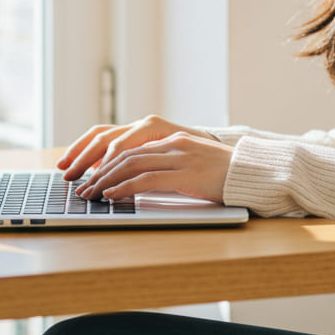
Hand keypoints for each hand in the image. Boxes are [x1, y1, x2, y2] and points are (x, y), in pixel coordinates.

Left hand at [58, 116, 232, 203]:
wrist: (253, 173)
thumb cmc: (223, 174)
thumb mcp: (192, 164)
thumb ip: (168, 166)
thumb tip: (139, 179)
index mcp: (172, 139)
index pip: (129, 144)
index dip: (103, 159)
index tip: (86, 173)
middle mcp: (173, 143)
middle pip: (124, 152)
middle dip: (97, 170)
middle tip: (80, 187)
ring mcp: (180, 156)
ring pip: (131, 164)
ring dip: (105, 181)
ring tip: (90, 195)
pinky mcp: (186, 173)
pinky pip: (147, 178)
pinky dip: (125, 187)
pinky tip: (112, 196)